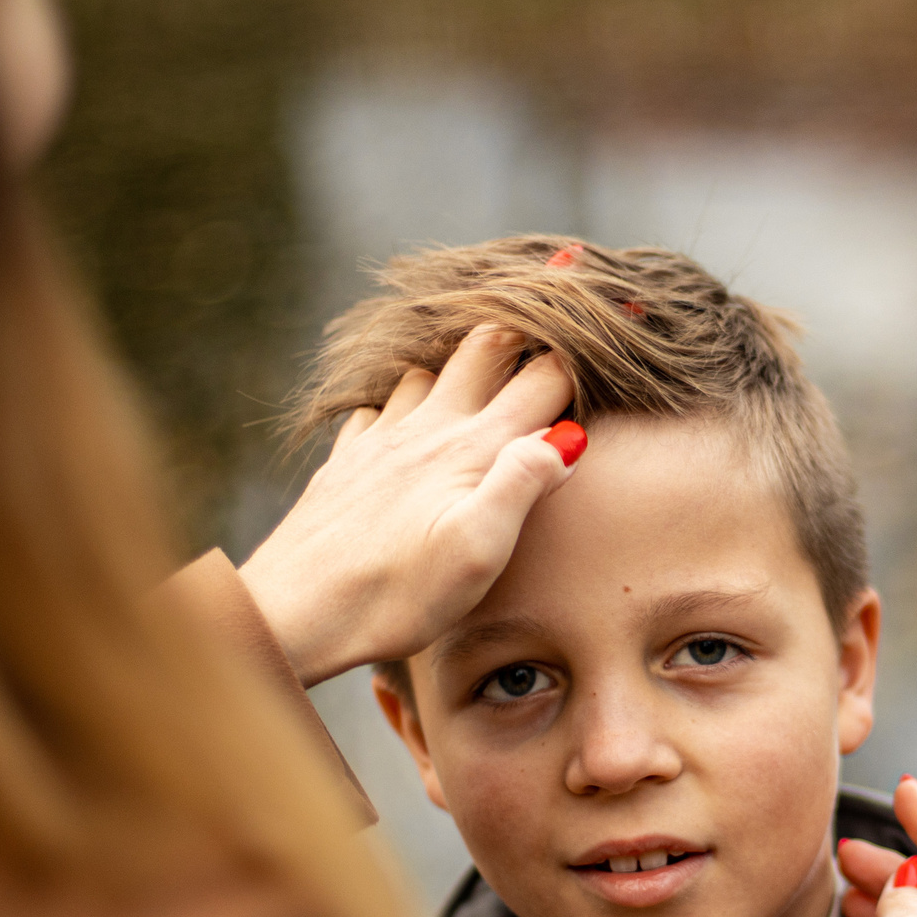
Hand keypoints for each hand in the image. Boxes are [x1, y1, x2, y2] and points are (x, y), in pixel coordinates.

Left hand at [239, 328, 578, 686]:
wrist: (295, 611)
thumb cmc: (393, 595)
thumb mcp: (476, 553)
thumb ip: (522, 485)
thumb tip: (566, 437)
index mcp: (473, 449)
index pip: (544, 379)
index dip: (585, 354)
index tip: (622, 321)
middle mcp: (430, 428)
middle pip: (486, 347)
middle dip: (525, 325)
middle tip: (555, 305)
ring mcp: (383, 439)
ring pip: (430, 368)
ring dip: (462, 355)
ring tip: (485, 353)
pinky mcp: (349, 461)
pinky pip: (378, 407)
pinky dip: (400, 397)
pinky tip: (401, 413)